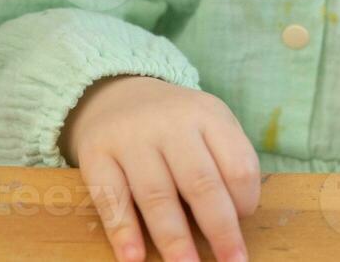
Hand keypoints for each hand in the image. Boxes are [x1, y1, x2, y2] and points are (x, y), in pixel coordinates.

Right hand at [60, 75, 261, 261]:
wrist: (116, 94)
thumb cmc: (175, 125)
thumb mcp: (208, 125)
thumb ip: (225, 163)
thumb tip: (234, 223)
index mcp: (206, 114)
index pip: (237, 164)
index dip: (244, 201)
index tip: (243, 224)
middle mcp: (169, 122)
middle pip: (200, 182)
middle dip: (219, 230)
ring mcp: (129, 137)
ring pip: (156, 195)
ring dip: (174, 239)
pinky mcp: (95, 153)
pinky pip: (110, 197)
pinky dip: (123, 231)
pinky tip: (134, 258)